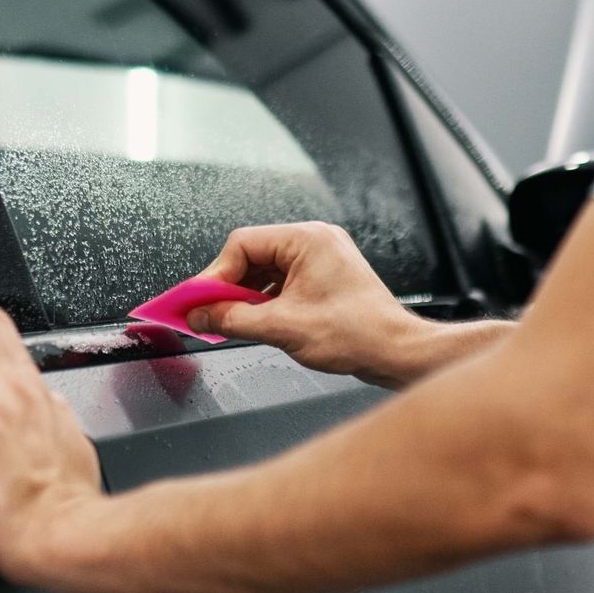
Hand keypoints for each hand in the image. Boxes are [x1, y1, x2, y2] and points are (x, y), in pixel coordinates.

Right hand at [185, 222, 432, 386]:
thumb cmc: (359, 334)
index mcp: (307, 240)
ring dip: (245, 296)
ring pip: (265, 270)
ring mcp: (322, 259)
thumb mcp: (282, 328)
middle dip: (228, 286)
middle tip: (207, 313)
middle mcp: (315, 242)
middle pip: (252, 255)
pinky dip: (264, 300)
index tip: (197, 300)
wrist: (396, 352)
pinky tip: (256, 321)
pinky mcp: (324, 278)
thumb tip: (201, 316)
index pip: (242, 244)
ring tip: (231, 321)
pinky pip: (282, 282)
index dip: (214, 274)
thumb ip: (233, 319)